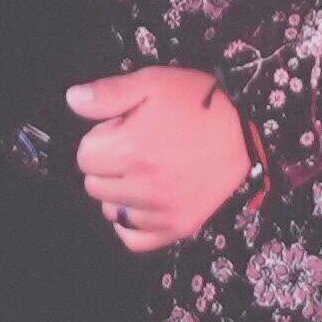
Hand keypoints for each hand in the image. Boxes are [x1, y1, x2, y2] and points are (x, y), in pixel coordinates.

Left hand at [65, 68, 255, 249]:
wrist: (248, 132)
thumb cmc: (200, 103)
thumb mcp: (154, 83)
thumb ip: (108, 93)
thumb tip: (73, 100)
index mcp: (133, 148)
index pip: (85, 155)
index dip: (101, 137)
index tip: (123, 129)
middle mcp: (145, 184)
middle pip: (94, 184)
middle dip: (107, 163)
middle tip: (136, 147)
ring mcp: (162, 211)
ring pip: (110, 210)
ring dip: (118, 191)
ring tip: (143, 171)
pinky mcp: (178, 227)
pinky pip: (132, 238)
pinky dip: (130, 223)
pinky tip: (141, 202)